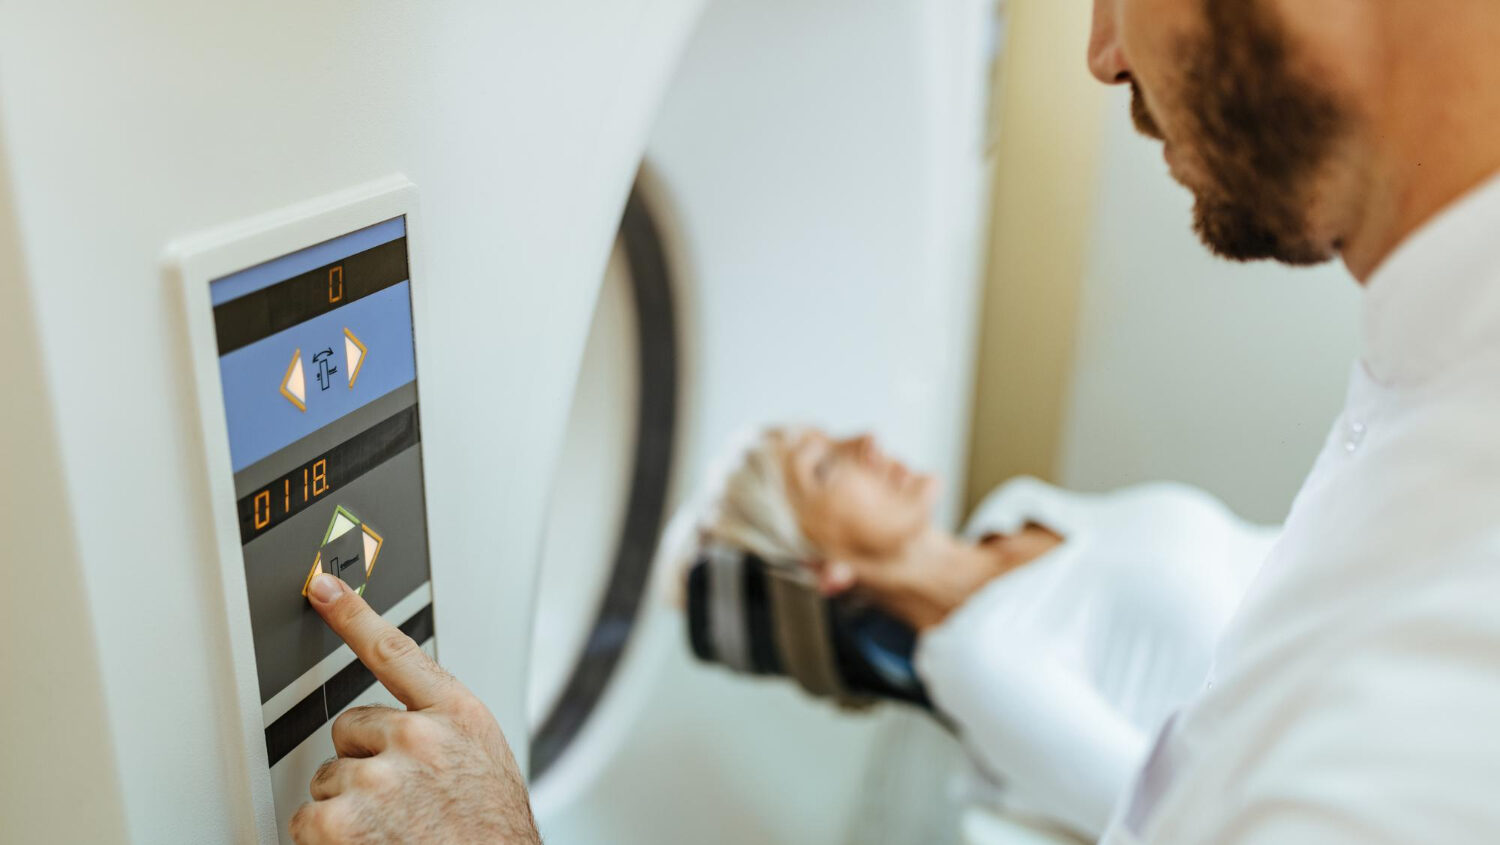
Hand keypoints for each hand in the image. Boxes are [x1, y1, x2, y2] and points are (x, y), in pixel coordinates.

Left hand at [290, 573, 540, 843]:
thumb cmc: (490, 836)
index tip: (324, 586)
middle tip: (399, 806)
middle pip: (352, 730)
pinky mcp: (342, 821)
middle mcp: (419, 739)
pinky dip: (325, 842)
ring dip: (347, 809)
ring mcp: (379, 778)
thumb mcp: (485, 768)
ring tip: (392, 835)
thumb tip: (406, 734)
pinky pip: (308, 819)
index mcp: (458, 718)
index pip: (396, 651)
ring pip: (330, 780)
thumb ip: (445, 736)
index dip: (354, 614)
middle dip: (364, 764)